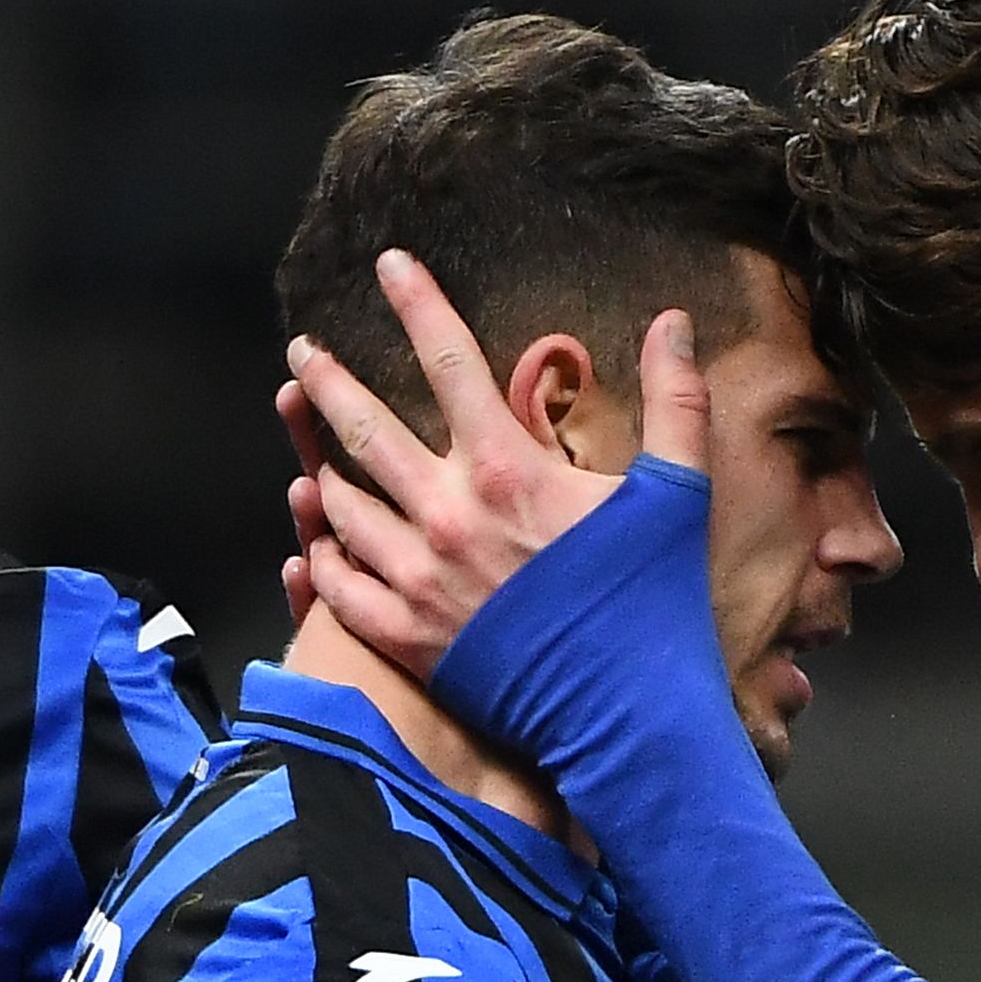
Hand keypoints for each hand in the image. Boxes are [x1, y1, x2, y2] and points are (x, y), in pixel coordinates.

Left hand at [273, 248, 708, 675]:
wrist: (630, 718)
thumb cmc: (653, 604)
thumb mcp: (676, 493)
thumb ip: (676, 401)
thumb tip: (675, 322)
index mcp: (506, 469)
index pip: (448, 359)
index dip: (417, 302)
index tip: (388, 263)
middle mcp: (446, 514)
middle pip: (363, 430)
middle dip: (327, 382)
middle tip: (303, 354)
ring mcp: (417, 578)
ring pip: (341, 507)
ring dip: (321, 472)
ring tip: (312, 453)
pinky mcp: (407, 637)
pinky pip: (339, 587)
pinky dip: (322, 559)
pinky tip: (315, 544)